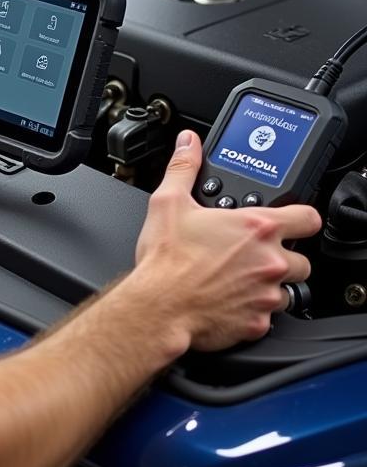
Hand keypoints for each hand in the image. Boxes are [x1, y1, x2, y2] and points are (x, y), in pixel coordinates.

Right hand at [133, 130, 320, 352]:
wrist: (158, 306)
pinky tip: (228, 301)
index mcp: (256, 228)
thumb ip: (184, 168)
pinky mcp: (259, 323)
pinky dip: (252, 310)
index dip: (299, 218)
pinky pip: (267, 317)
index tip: (289, 222)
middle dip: (280, 257)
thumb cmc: (166, 259)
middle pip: (301, 259)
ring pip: (286, 290)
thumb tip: (188, 143)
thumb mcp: (169, 202)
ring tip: (236, 279)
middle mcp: (270, 261)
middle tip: (250, 255)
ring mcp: (268, 294)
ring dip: (268, 285)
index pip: (308, 218)